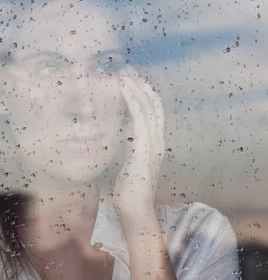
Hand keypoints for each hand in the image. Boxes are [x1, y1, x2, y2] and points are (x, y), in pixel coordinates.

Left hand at [112, 65, 164, 220]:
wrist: (134, 210)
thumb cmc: (128, 193)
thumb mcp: (129, 166)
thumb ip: (130, 151)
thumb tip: (122, 140)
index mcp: (154, 144)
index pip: (153, 112)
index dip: (144, 93)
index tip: (130, 79)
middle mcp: (157, 141)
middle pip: (154, 104)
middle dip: (140, 84)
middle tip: (126, 68)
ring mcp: (153, 144)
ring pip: (148, 107)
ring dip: (135, 87)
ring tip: (123, 73)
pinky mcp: (143, 148)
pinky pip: (139, 118)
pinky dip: (132, 100)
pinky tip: (123, 89)